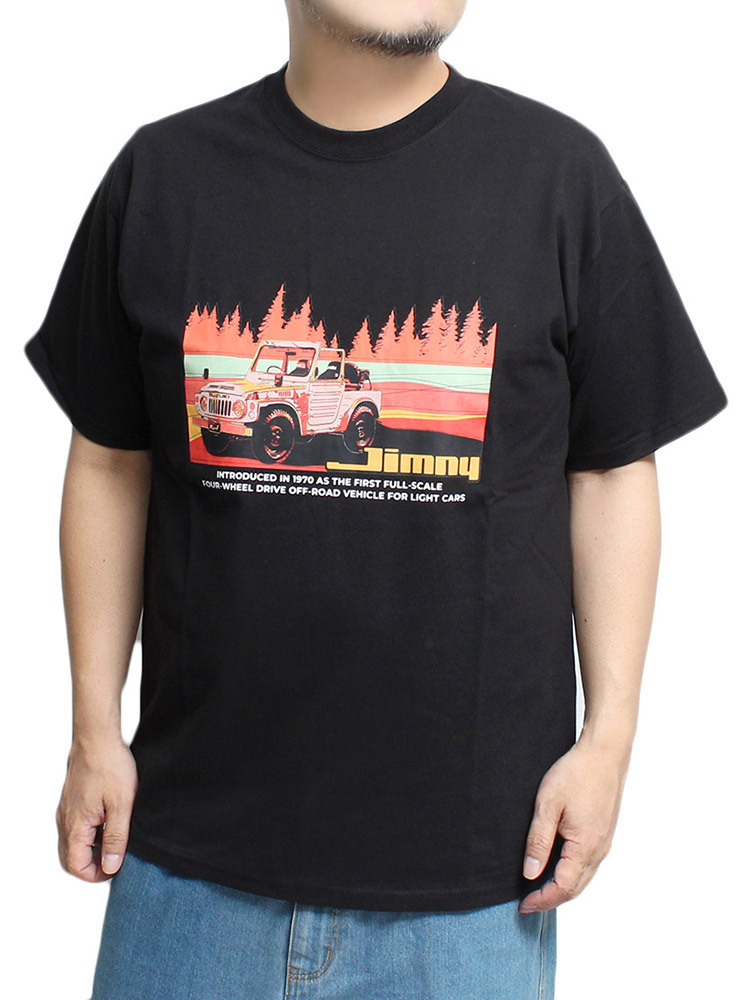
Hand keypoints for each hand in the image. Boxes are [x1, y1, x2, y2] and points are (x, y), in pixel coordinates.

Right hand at [56, 736, 137, 881]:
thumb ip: (116, 838)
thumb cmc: (110, 766)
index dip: (96, 875)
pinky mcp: (71, 801)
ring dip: (91, 850)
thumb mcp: (122, 805)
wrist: (97, 738)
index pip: (76, 866)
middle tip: (116, 859)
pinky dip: (89, 835)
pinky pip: (74, 828)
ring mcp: (66, 810)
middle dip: (92, 866)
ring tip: (116, 841)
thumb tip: (111, 867)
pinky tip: (109, 823)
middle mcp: (65, 820)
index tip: (117, 868)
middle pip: (70, 859)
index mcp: (75, 825)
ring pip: (72, 843)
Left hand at [518, 735, 630, 912]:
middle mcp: (599, 850)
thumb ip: (538, 841)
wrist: (605, 753)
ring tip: (538, 887)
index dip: (542, 900)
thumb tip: (530, 873)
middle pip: (575, 888)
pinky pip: (588, 863)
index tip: (523, 905)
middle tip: (528, 903)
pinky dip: (571, 873)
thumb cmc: (576, 774)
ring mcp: (604, 842)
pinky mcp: (604, 832)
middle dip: (551, 899)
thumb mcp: (547, 805)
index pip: (563, 887)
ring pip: (583, 877)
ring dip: (562, 887)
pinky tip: (556, 865)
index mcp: (585, 846)